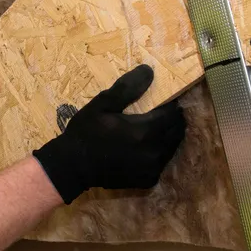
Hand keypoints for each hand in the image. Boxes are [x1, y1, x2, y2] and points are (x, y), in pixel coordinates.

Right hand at [33, 65, 185, 203]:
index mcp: (145, 131)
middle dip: (173, 119)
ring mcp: (152, 168)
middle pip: (177, 130)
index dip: (171, 104)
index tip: (165, 98)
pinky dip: (159, 152)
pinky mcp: (148, 180)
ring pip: (172, 146)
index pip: (173, 113)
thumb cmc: (86, 132)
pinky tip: (145, 146)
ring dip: (168, 135)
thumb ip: (127, 88)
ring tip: (155, 127)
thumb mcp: (102, 104)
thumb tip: (149, 70)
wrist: (73, 166)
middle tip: (161, 111)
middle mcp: (154, 151)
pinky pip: (162, 161)